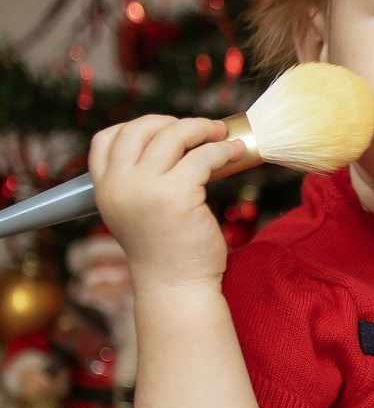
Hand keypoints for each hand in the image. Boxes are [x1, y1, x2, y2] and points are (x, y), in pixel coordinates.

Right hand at [88, 115, 246, 293]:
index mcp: (104, 188)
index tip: (168, 130)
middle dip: (174, 122)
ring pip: (172, 136)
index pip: (106, 138)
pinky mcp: (176, 195)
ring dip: (201, 129)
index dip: (138, 126)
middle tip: (204, 128)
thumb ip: (143, 181)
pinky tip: (234, 153)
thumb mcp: (139, 210)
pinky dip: (221, 150)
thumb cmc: (168, 250)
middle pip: (140, 129)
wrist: (177, 285)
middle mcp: (118, 185)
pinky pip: (202, 157)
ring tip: (221, 135)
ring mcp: (144, 188)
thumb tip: (183, 143)